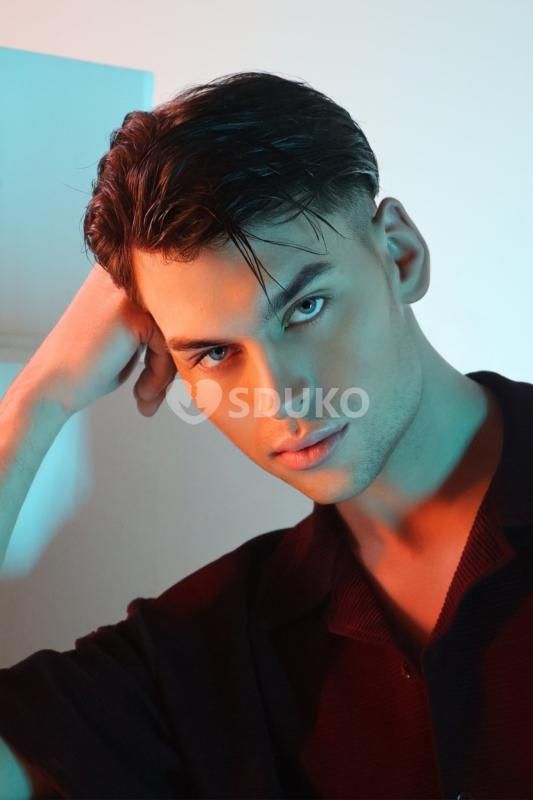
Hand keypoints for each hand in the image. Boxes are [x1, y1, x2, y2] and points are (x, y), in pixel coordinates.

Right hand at [22, 263, 175, 417]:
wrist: (51, 384)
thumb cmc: (89, 365)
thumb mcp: (128, 335)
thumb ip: (160, 323)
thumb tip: (204, 330)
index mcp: (123, 271)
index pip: (173, 303)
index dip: (172, 343)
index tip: (161, 376)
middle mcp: (125, 273)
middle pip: (178, 314)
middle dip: (173, 358)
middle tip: (155, 392)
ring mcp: (127, 291)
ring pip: (176, 330)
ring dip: (166, 370)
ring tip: (146, 396)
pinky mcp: (132, 313)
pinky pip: (168, 345)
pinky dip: (159, 374)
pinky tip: (141, 393)